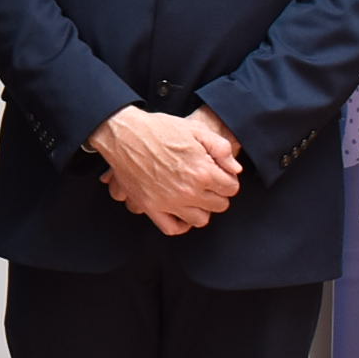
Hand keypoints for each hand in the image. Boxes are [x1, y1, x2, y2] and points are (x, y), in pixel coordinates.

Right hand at [90, 103, 242, 235]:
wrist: (124, 134)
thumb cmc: (158, 129)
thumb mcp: (196, 129)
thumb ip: (221, 148)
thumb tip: (235, 169)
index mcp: (202, 171)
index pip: (231, 188)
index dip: (227, 180)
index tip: (218, 175)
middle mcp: (188, 191)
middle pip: (219, 205)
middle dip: (216, 193)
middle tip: (206, 183)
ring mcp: (169, 202)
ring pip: (200, 219)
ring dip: (201, 209)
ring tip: (194, 196)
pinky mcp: (151, 207)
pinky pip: (173, 228)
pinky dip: (180, 224)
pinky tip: (180, 211)